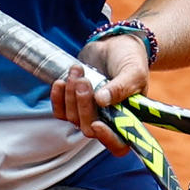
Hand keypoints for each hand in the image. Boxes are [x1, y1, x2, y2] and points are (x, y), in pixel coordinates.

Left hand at [54, 33, 149, 156]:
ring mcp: (89, 113)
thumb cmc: (130, 59)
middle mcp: (108, 121)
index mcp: (128, 119)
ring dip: (70, 95)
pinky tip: (61, 81)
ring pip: (73, 118)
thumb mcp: (133, 71)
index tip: (98, 124)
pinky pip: (60, 111)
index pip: (118, 145)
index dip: (107, 140)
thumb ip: (122, 87)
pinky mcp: (73, 104)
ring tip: (77, 70)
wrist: (115, 44)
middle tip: (83, 81)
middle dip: (83, 106)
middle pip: (89, 129)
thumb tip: (102, 100)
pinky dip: (57, 97)